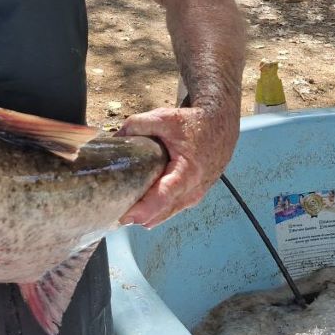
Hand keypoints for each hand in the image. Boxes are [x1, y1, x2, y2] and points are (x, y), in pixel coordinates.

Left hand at [116, 105, 237, 228]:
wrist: (220, 125)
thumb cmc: (194, 123)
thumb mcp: (164, 118)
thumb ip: (137, 124)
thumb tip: (115, 137)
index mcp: (187, 173)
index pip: (163, 198)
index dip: (143, 210)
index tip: (124, 216)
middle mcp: (193, 190)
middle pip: (162, 213)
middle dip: (139, 216)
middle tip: (115, 212)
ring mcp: (195, 196)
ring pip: (167, 214)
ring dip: (148, 215)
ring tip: (124, 209)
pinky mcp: (194, 195)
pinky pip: (173, 208)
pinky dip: (157, 210)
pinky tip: (141, 205)